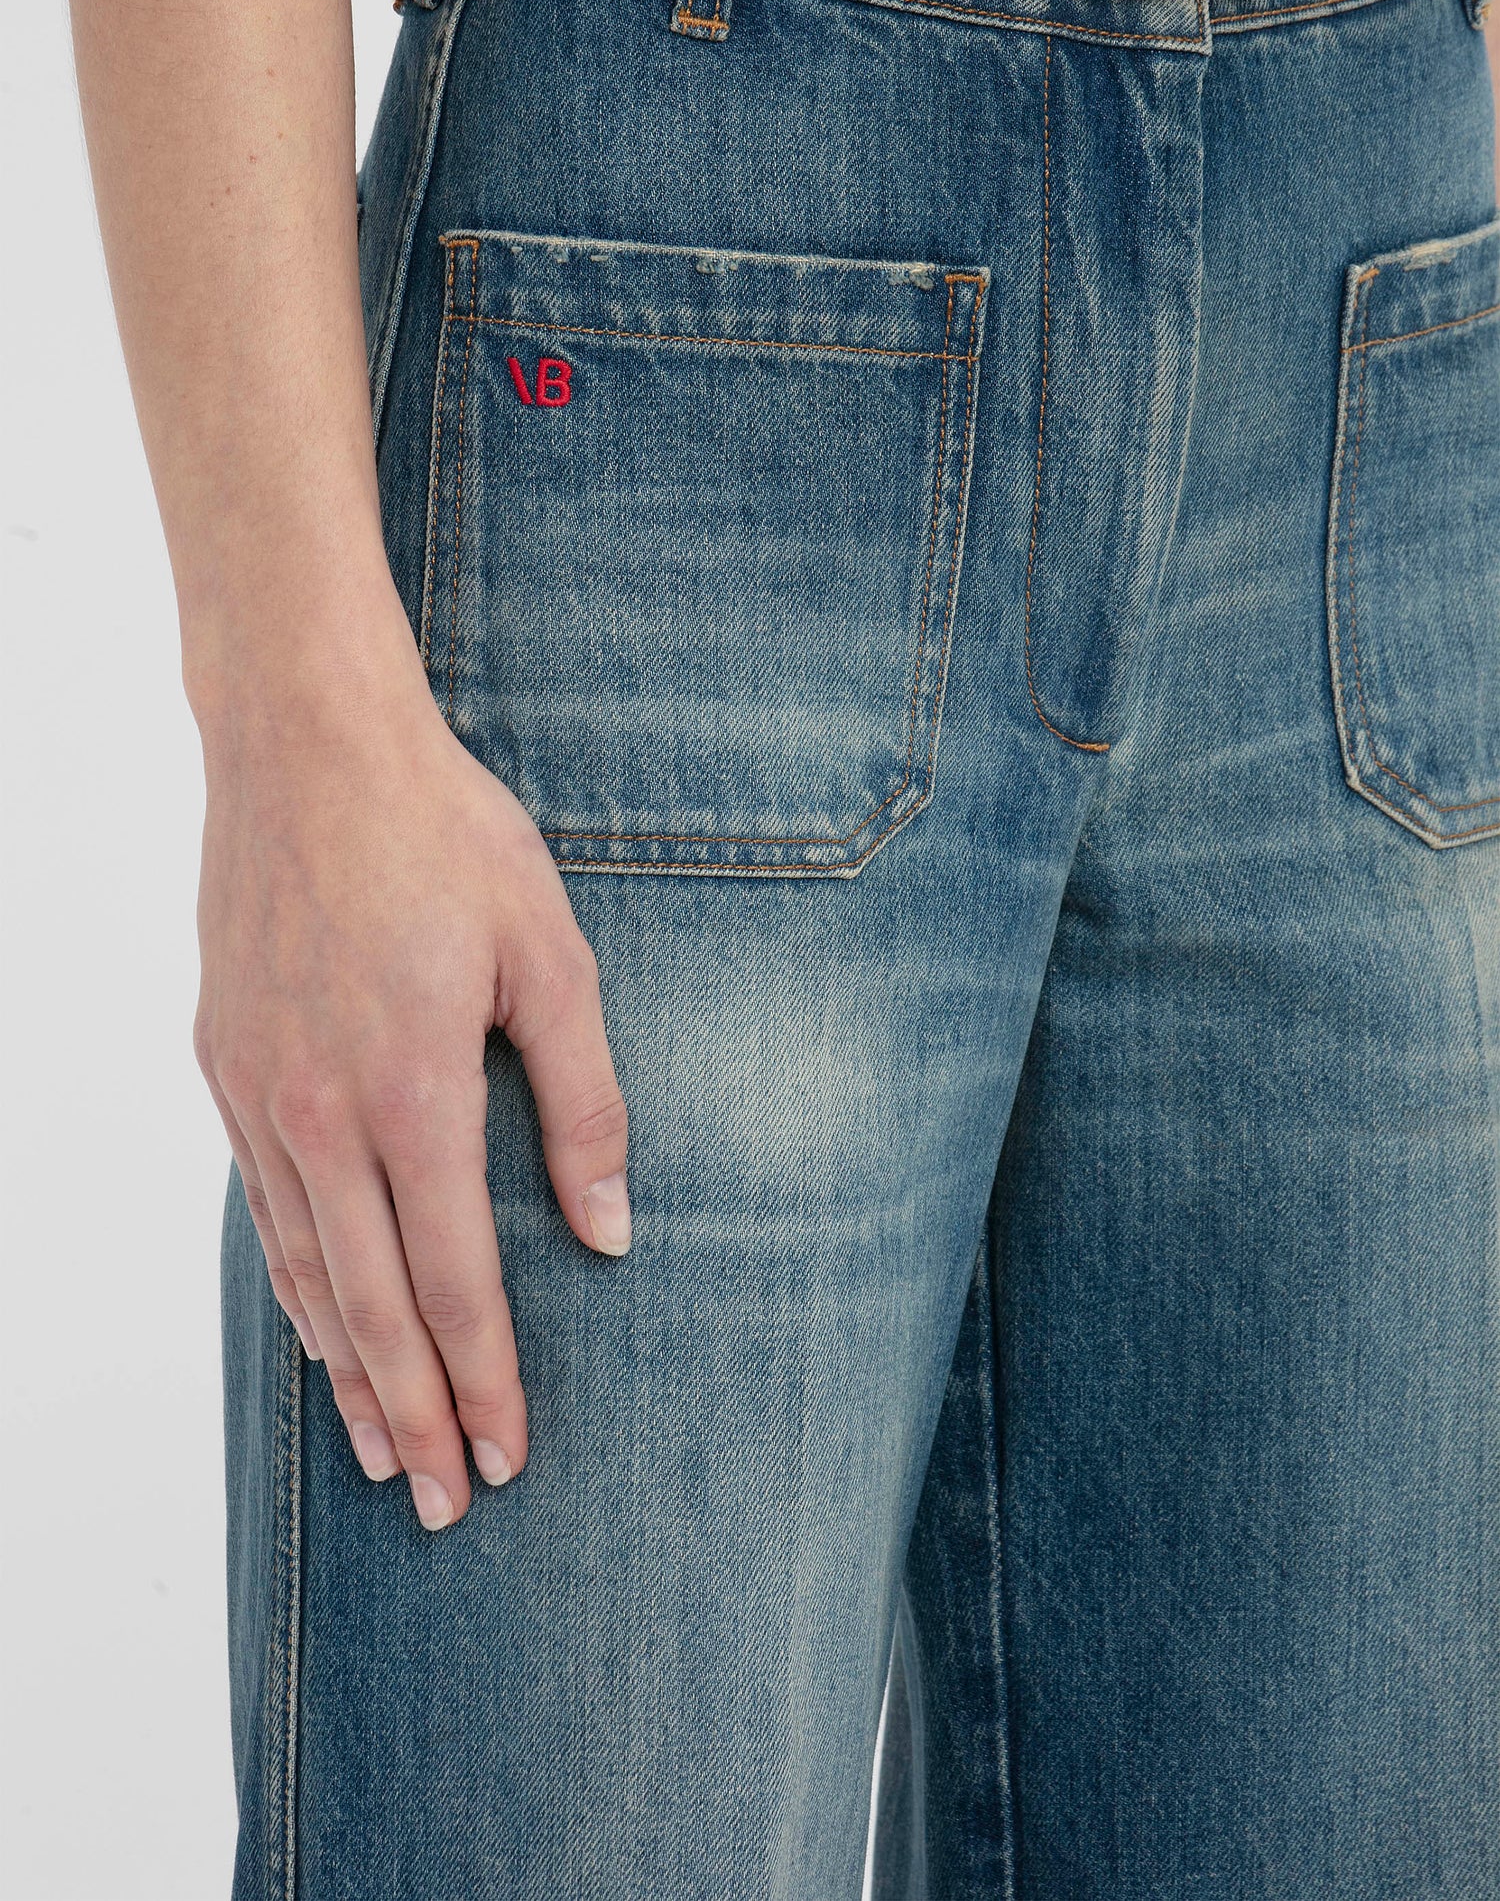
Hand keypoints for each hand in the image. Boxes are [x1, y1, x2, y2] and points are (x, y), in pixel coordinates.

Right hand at [194, 652, 628, 1530]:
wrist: (308, 748)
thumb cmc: (447, 839)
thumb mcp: (550, 959)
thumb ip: (585, 1105)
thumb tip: (610, 1232)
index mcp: (414, 1092)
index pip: (456, 1281)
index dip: (486, 1379)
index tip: (509, 1453)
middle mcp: (322, 1114)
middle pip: (374, 1306)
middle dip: (417, 1413)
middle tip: (449, 1502)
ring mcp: (260, 1095)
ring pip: (306, 1273)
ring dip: (349, 1371)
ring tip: (382, 1450)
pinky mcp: (227, 1067)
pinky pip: (262, 1210)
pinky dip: (295, 1286)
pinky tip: (319, 1323)